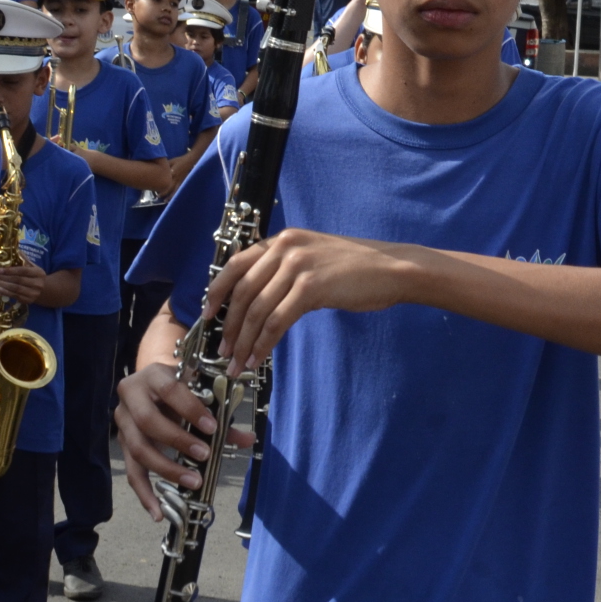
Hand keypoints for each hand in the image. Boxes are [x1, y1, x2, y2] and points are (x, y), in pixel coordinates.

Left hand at [0, 256, 47, 304]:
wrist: (44, 290)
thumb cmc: (34, 276)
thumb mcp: (32, 267)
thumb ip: (24, 260)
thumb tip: (15, 250)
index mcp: (39, 273)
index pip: (23, 271)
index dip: (10, 270)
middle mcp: (38, 283)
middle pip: (18, 280)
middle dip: (3, 278)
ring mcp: (33, 293)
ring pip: (16, 289)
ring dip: (2, 285)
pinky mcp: (28, 300)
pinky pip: (15, 296)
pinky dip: (6, 293)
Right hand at [113, 360, 252, 505]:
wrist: (154, 383)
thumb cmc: (181, 386)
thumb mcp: (198, 391)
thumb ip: (221, 413)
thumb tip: (249, 439)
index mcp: (153, 376)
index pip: (170, 390)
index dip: (191, 409)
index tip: (212, 427)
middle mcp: (131, 397)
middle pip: (148, 421)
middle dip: (178, 440)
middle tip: (204, 455)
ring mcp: (122, 422)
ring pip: (139, 449)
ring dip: (167, 468)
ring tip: (193, 482)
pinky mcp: (123, 444)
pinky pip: (132, 472)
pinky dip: (145, 494)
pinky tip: (158, 513)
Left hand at [203, 228, 419, 375]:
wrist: (393, 268)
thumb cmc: (357, 268)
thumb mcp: (314, 258)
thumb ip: (286, 270)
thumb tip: (259, 299)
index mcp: (283, 240)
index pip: (235, 264)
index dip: (217, 292)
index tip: (208, 314)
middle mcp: (285, 247)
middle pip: (242, 291)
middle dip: (228, 325)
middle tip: (223, 349)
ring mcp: (298, 266)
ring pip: (257, 309)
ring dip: (243, 340)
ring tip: (237, 362)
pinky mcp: (311, 288)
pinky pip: (277, 321)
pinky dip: (264, 343)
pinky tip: (258, 358)